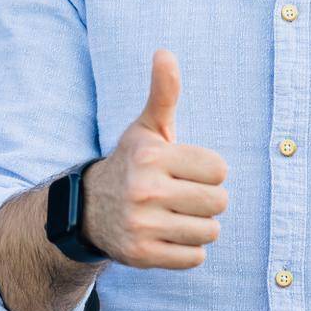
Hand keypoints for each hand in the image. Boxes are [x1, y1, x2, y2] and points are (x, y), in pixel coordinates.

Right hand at [79, 49, 229, 268]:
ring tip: (175, 215)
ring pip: (210, 231)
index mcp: (151, 156)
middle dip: (206, 200)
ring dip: (199, 225)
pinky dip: (187, 250)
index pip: (219, 169)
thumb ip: (163, 92)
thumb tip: (164, 52)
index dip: (207, 171)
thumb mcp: (147, 128)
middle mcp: (144, 190)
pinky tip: (167, 235)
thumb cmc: (133, 163)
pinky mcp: (142, 255)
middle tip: (181, 195)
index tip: (185, 170)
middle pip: (218, 202)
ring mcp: (142, 225)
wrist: (90, 209)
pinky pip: (195, 258)